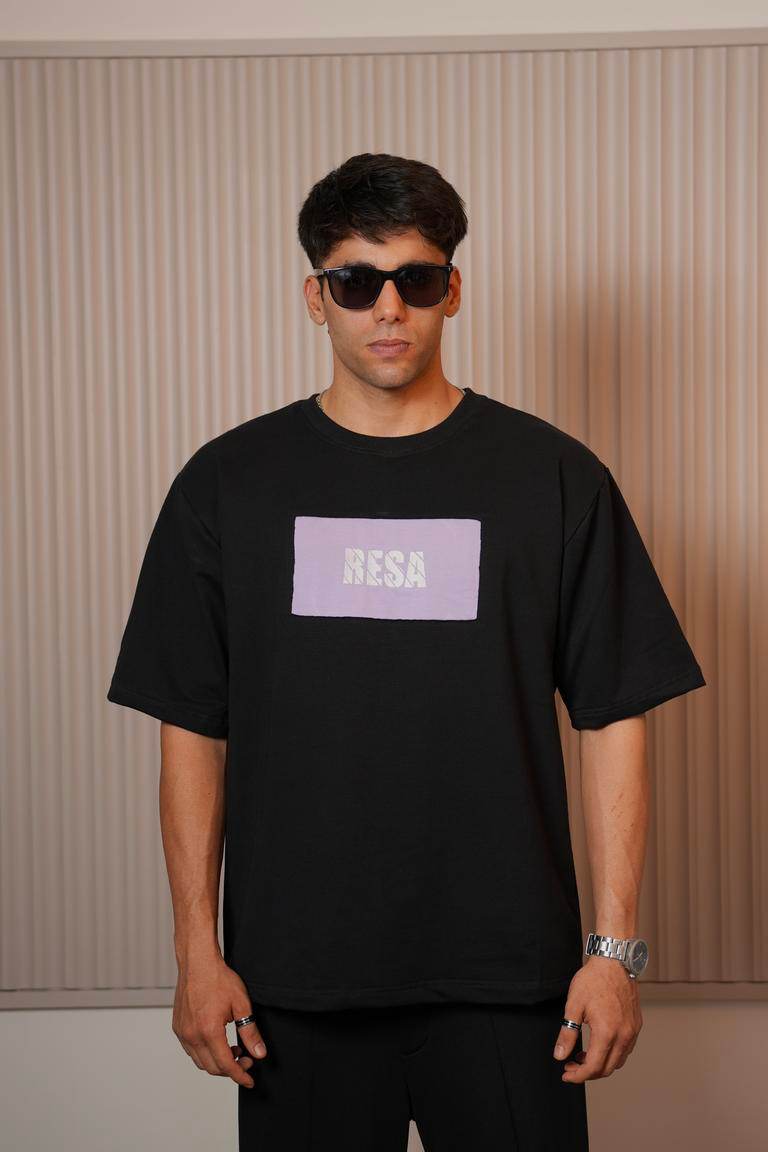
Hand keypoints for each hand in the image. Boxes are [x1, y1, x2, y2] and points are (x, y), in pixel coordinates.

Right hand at [172, 953, 267, 1088]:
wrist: (197, 963)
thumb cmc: (218, 979)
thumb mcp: (241, 1004)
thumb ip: (250, 1032)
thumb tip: (259, 1053)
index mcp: (209, 1031)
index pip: (226, 1065)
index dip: (240, 1076)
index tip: (250, 1081)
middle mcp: (193, 1035)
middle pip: (212, 1068)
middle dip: (231, 1069)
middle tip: (246, 1059)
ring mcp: (183, 1032)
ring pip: (200, 1062)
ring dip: (218, 1062)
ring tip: (234, 1049)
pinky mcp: (178, 1028)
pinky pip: (191, 1050)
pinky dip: (205, 1053)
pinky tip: (217, 1042)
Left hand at [552, 955, 642, 1081]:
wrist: (614, 961)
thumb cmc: (593, 980)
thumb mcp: (573, 1005)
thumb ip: (567, 1033)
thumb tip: (559, 1055)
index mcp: (607, 1033)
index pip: (593, 1067)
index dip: (577, 1075)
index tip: (566, 1074)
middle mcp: (623, 1036)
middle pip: (607, 1069)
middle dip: (587, 1072)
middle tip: (571, 1065)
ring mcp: (632, 1031)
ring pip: (618, 1061)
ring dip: (601, 1064)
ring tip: (582, 1055)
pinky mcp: (636, 1025)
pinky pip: (626, 1049)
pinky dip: (612, 1054)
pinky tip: (599, 1045)